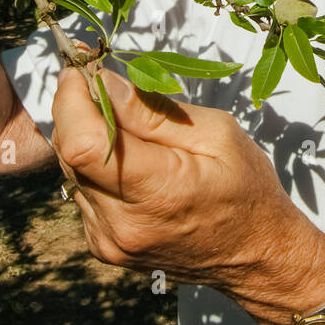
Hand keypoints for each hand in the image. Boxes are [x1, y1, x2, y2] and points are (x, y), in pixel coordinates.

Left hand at [51, 58, 324, 324]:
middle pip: (69, 154)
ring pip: (70, 171)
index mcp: (158, 192)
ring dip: (85, 137)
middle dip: (77, 109)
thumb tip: (105, 82)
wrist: (255, 254)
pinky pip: (82, 193)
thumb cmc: (247, 188)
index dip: (72, 100)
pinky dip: (94, 167)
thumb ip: (154, 111)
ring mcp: (109, 241)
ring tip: (121, 120)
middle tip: (99, 82)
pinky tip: (126, 158)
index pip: (82, 144)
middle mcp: (123, 224)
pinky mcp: (104, 246)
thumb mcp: (216, 134)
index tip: (81, 69)